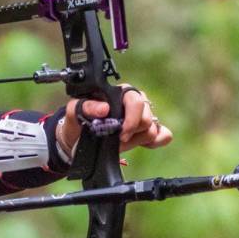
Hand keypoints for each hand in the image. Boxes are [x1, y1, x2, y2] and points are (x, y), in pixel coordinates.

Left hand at [57, 85, 172, 156]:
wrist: (78, 139)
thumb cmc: (78, 122)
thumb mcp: (74, 112)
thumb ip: (86, 106)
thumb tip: (104, 108)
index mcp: (119, 93)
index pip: (136, 102)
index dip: (131, 120)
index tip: (121, 135)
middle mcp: (134, 102)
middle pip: (147, 118)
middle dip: (132, 133)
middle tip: (117, 140)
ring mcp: (142, 117)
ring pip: (153, 129)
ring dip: (137, 140)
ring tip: (121, 143)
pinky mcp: (147, 131)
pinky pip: (164, 134)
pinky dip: (157, 141)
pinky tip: (144, 144)